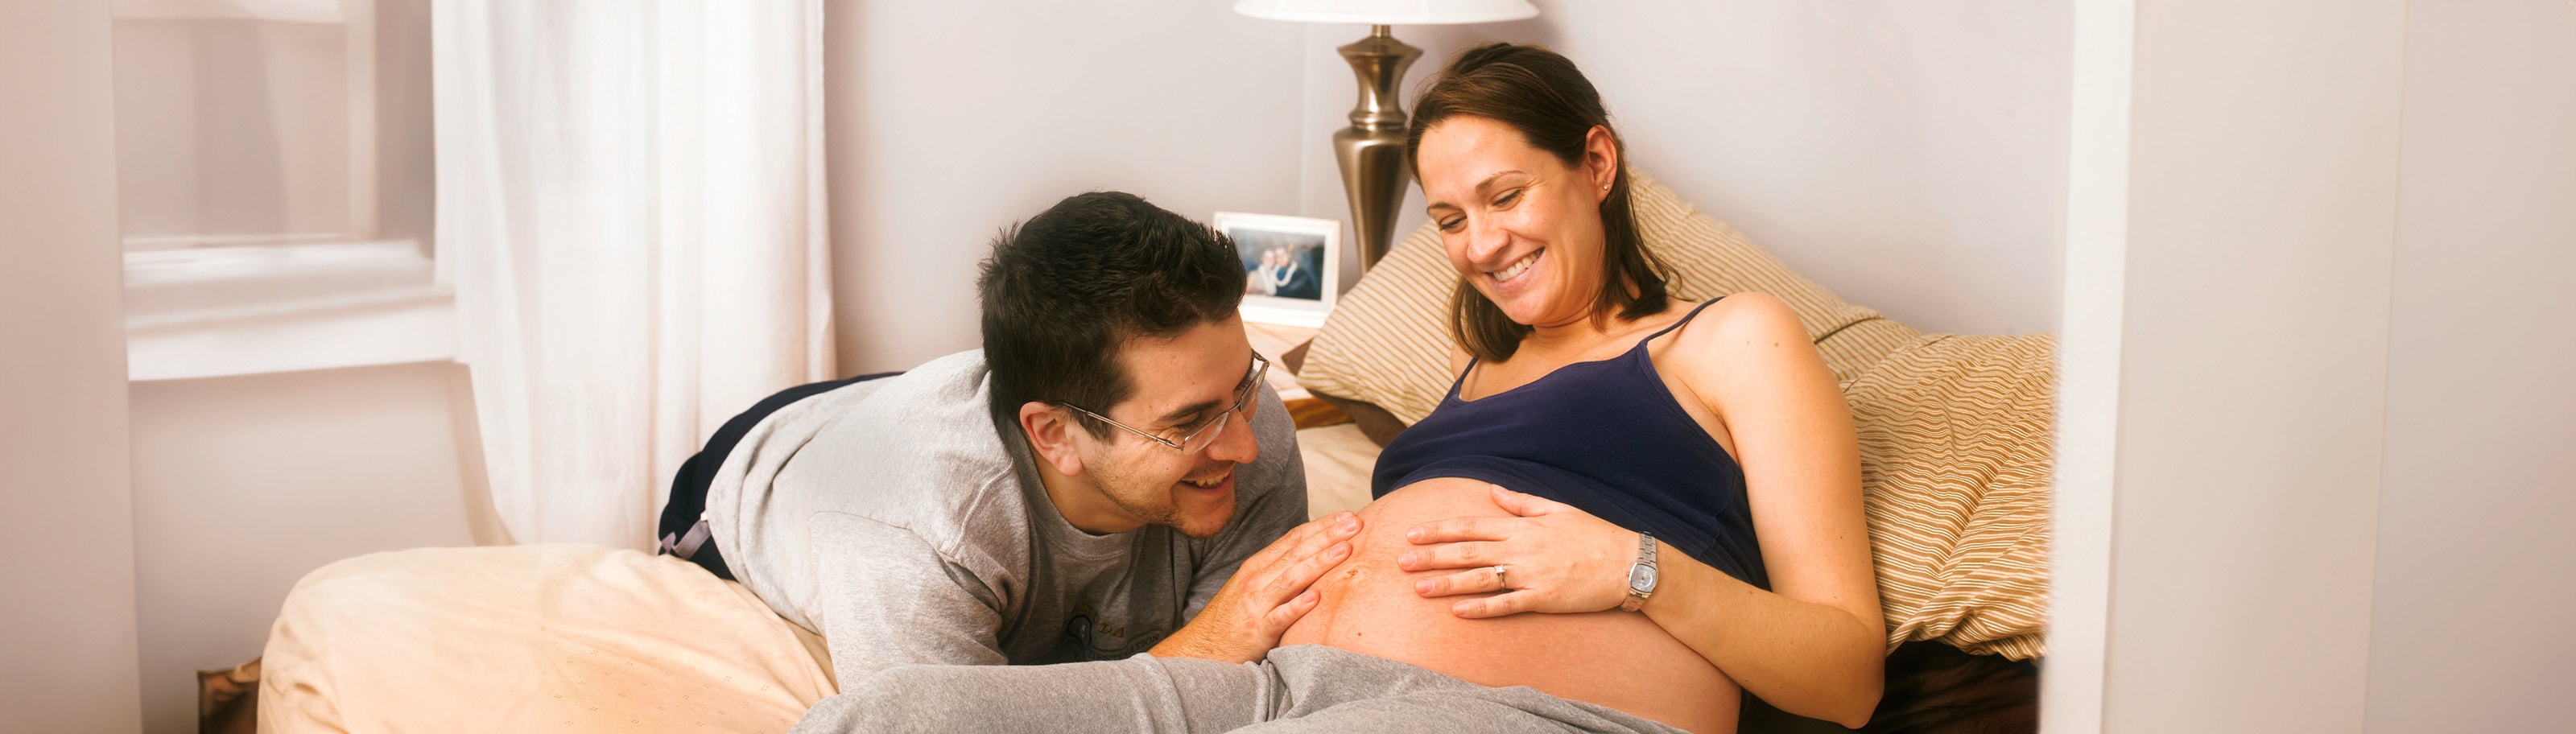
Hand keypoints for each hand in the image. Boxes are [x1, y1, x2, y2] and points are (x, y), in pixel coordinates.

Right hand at [1156, 511, 1361, 661]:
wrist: (1201, 650)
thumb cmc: (1234, 619)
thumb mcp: (1252, 587)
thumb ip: (1279, 571)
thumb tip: (1313, 554)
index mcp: (1256, 566)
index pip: (1293, 539)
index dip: (1321, 526)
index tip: (1347, 516)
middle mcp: (1256, 580)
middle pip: (1297, 552)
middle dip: (1328, 535)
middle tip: (1356, 523)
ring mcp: (1256, 604)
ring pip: (1292, 578)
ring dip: (1320, 562)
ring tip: (1346, 550)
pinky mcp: (1258, 630)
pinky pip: (1281, 616)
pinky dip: (1298, 606)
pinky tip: (1317, 598)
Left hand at [1398, 484, 1635, 618]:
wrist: (1629, 563)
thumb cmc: (1595, 534)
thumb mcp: (1558, 509)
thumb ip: (1522, 502)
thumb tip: (1495, 491)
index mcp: (1522, 526)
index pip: (1471, 526)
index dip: (1439, 530)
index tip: (1413, 533)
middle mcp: (1521, 549)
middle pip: (1467, 552)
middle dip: (1432, 557)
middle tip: (1400, 562)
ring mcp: (1531, 575)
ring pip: (1480, 579)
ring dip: (1447, 584)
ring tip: (1418, 588)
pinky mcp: (1543, 598)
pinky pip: (1507, 604)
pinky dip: (1482, 608)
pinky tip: (1458, 611)